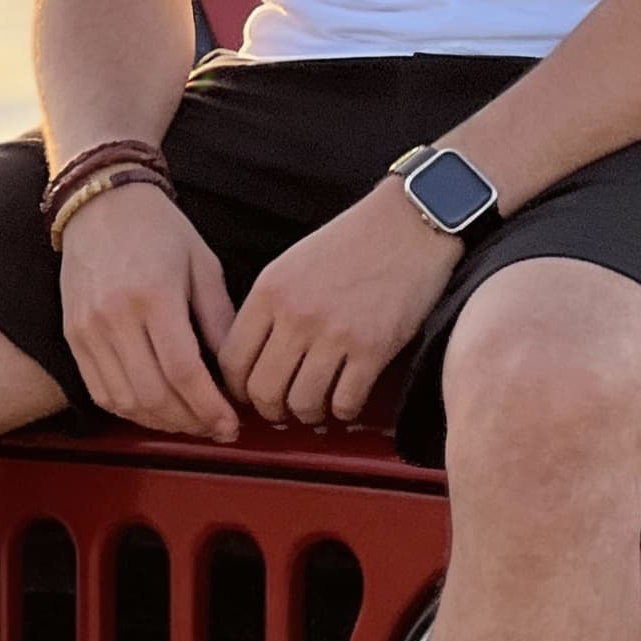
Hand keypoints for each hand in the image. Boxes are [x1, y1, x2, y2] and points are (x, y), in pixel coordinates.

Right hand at [58, 183, 238, 436]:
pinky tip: (155, 410)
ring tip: (190, 422)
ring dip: (161, 422)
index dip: (209, 407)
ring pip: (125, 400)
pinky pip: (100, 390)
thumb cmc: (159, 230)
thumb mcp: (204, 265)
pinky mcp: (73, 336)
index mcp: (154, 295)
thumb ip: (220, 320)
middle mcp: (115, 316)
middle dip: (190, 422)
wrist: (100, 203)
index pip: (183, 371)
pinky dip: (129, 410)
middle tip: (216, 429)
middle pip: (153, 394)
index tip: (230, 424)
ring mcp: (88, 328)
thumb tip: (237, 373)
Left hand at [218, 181, 462, 424]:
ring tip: (315, 408)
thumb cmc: (353, 242)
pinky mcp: (373, 349)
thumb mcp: (292, 264)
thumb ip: (269, 307)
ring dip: (307, 415)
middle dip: (270, 410)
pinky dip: (343, 411)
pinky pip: (345, 402)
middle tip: (282, 410)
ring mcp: (335, 334)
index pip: (232, 360)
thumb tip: (254, 357)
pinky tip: (346, 401)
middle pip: (262, 390)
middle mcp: (297, 314)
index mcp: (270, 291)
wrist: (409, 225)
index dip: (236, 389)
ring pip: (302, 403)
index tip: (249, 394)